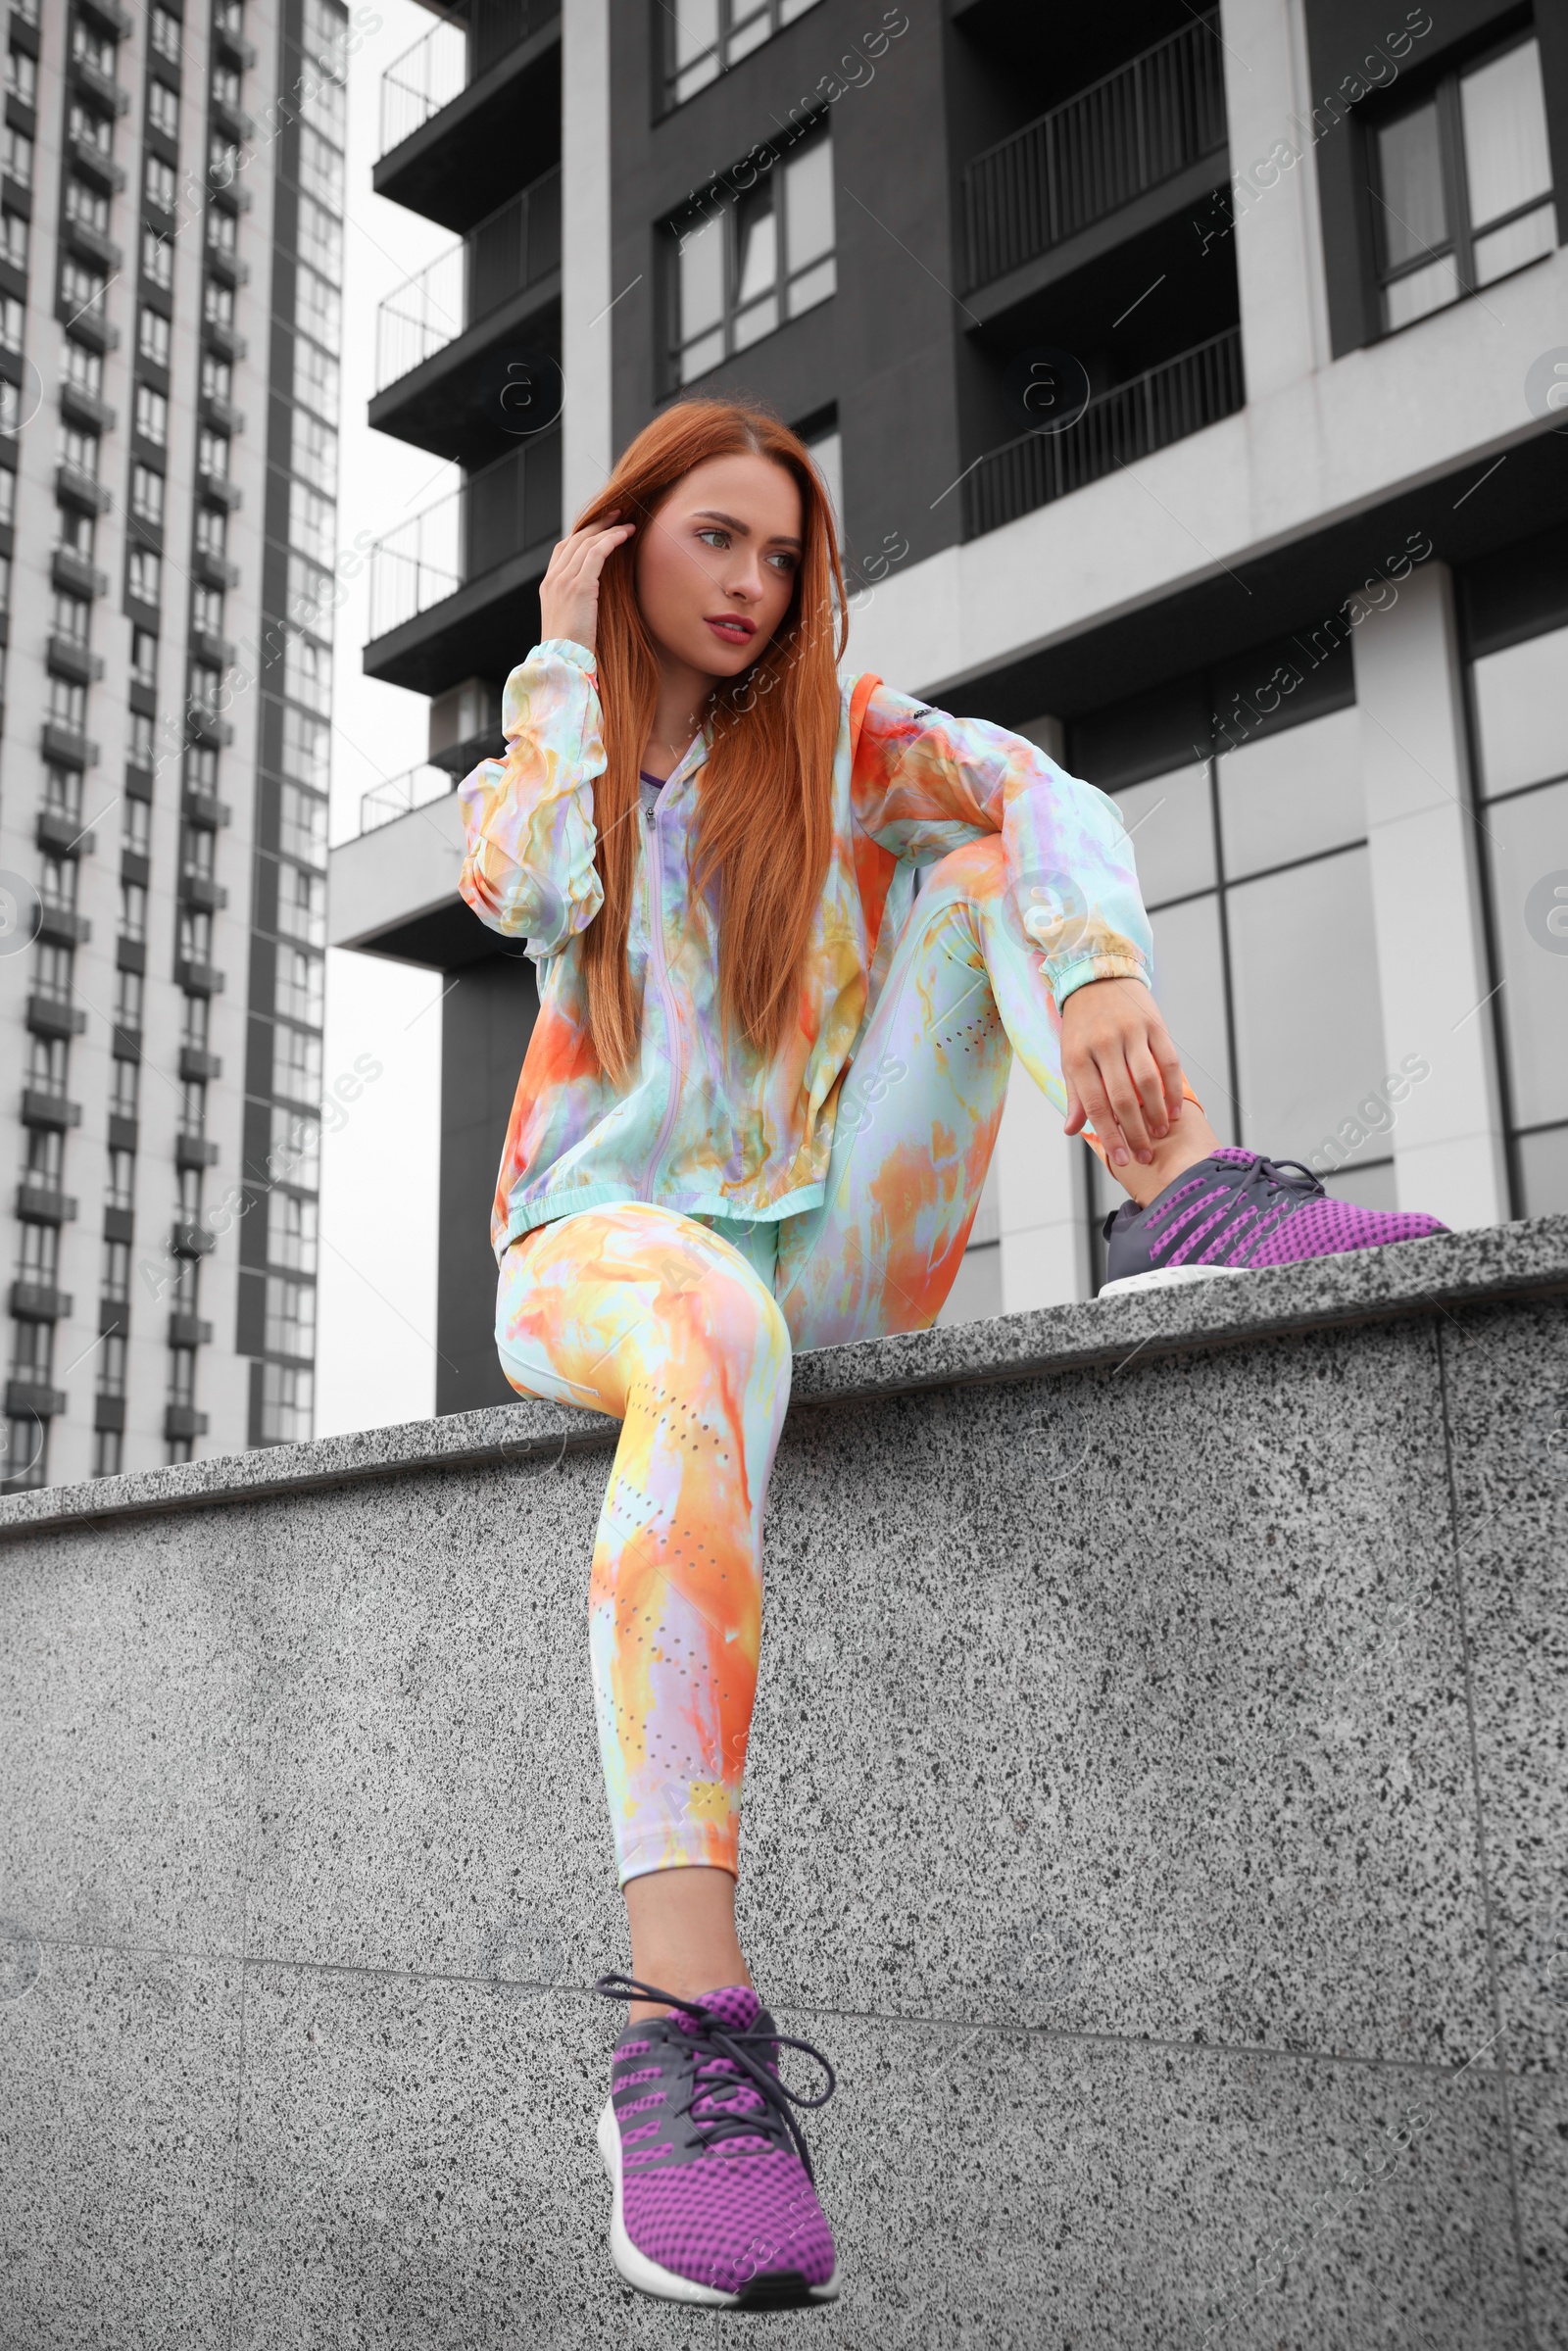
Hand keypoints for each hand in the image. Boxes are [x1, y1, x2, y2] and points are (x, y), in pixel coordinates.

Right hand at [538, 511, 635, 652]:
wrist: (563, 662)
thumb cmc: (572, 650)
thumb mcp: (572, 621)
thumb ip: (579, 603)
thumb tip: (597, 598)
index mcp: (548, 586)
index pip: (563, 549)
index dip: (582, 534)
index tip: (600, 527)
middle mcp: (553, 579)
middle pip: (575, 539)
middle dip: (597, 524)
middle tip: (616, 514)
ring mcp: (563, 580)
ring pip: (587, 541)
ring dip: (608, 528)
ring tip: (626, 521)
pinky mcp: (578, 585)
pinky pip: (597, 552)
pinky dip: (612, 539)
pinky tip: (626, 535)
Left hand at [1060, 977, 1184, 1167]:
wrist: (1097, 975)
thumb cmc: (1081, 1025)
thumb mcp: (1069, 1057)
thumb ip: (1076, 1095)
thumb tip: (1072, 1130)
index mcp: (1078, 1057)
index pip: (1095, 1105)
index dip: (1110, 1136)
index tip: (1122, 1160)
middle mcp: (1103, 1044)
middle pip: (1123, 1097)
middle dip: (1135, 1132)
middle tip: (1145, 1156)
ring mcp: (1130, 1033)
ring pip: (1147, 1081)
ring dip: (1157, 1113)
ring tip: (1160, 1134)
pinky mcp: (1153, 1024)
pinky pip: (1168, 1061)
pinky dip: (1174, 1089)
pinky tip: (1176, 1110)